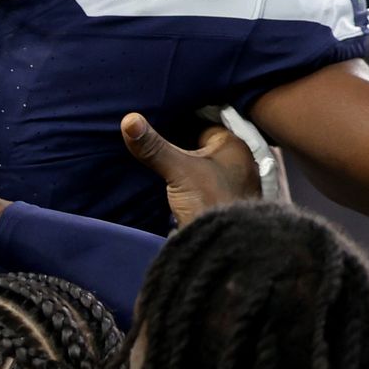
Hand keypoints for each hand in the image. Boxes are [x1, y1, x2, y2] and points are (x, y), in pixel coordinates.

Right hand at [120, 113, 262, 226]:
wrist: (226, 247)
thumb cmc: (211, 201)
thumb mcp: (178, 170)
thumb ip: (154, 147)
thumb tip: (129, 120)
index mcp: (235, 148)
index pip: (206, 126)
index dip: (182, 124)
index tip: (160, 121)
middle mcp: (239, 165)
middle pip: (203, 148)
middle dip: (182, 147)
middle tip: (156, 143)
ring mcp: (232, 188)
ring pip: (203, 170)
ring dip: (185, 171)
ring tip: (161, 165)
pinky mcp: (223, 207)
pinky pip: (202, 189)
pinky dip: (189, 188)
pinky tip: (173, 190)